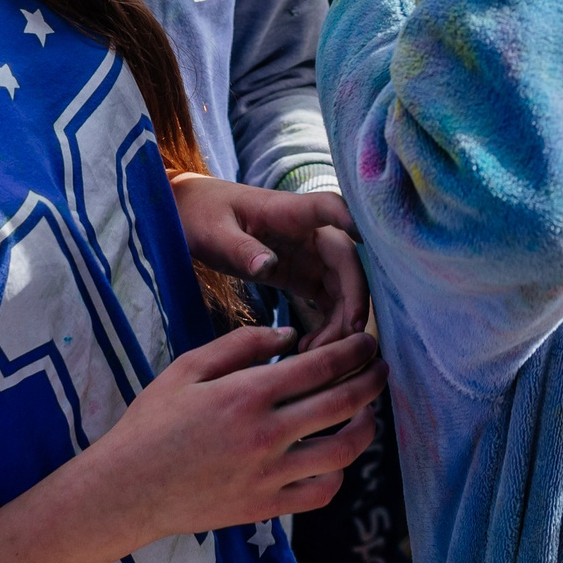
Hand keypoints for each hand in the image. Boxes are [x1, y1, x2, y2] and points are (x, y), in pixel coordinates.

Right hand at [96, 326, 385, 535]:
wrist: (126, 489)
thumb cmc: (153, 422)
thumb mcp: (189, 367)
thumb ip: (241, 343)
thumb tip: (289, 334)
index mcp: (248, 393)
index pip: (323, 365)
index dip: (355, 350)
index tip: (368, 341)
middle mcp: (266, 434)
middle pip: (343, 403)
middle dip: (372, 380)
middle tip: (381, 368)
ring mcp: (269, 474)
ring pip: (343, 451)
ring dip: (367, 426)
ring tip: (367, 411)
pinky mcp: (265, 506)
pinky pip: (321, 492)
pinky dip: (340, 473)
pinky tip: (335, 456)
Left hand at [170, 176, 368, 349]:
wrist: (192, 217)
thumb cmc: (204, 216)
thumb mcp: (215, 232)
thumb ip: (241, 248)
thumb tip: (268, 265)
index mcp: (290, 212)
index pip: (331, 208)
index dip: (355, 222)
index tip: (370, 242)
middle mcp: (309, 232)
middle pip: (347, 262)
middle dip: (353, 300)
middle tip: (345, 340)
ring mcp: (309, 255)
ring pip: (342, 286)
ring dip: (341, 320)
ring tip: (318, 353)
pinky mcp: (302, 275)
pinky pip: (328, 300)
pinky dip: (328, 324)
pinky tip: (310, 348)